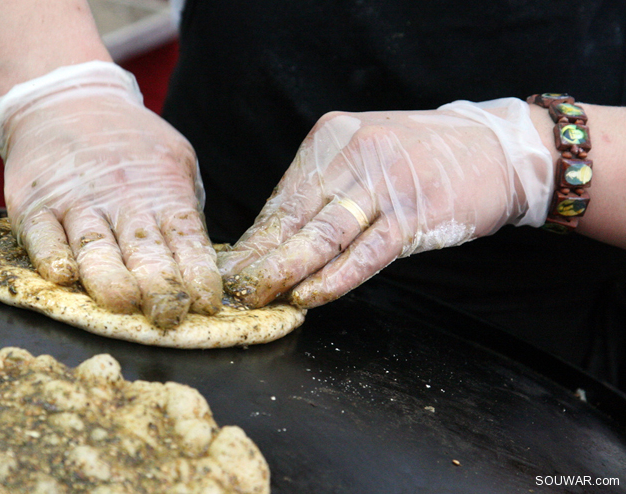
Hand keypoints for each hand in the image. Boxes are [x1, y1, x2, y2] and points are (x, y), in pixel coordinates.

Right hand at [0, 61, 220, 327]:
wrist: (67, 99)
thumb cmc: (131, 142)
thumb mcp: (175, 161)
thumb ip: (186, 207)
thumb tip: (203, 262)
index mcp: (163, 194)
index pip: (187, 238)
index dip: (197, 271)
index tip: (207, 303)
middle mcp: (122, 200)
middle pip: (144, 249)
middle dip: (158, 285)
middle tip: (169, 315)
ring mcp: (76, 202)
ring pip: (94, 245)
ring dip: (107, 275)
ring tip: (121, 301)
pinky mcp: (35, 204)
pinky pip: (42, 233)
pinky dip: (49, 253)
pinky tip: (60, 273)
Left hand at [218, 98, 552, 308]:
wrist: (496, 149)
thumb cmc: (422, 156)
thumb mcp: (364, 153)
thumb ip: (324, 187)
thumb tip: (277, 236)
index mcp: (332, 137)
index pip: (284, 196)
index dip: (256, 237)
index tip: (233, 265)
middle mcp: (354, 155)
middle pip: (296, 216)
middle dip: (261, 258)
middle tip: (234, 288)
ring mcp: (385, 183)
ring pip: (324, 236)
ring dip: (287, 271)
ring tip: (259, 297)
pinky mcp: (414, 213)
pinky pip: (366, 253)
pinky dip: (336, 278)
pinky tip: (310, 297)